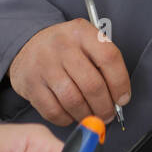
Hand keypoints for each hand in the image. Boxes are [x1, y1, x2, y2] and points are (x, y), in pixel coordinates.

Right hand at [9, 19, 130, 126]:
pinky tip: (71, 114)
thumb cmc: (65, 48)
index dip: (120, 83)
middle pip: (92, 85)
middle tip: (108, 114)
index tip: (123, 98)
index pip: (109, 58)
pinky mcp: (31, 84)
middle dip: (105, 107)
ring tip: (91, 116)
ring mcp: (44, 65)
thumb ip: (103, 63)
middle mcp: (62, 46)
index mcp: (81, 31)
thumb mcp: (85, 42)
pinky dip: (67, 119)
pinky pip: (54, 111)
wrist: (28, 45)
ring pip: (74, 101)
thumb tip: (119, 98)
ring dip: (87, 115)